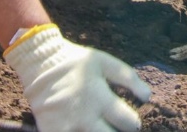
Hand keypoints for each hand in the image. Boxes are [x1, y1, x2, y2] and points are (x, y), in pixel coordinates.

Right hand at [4, 24, 150, 131]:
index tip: (130, 120)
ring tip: (100, 126)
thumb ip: (128, 77)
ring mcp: (66, 127)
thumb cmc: (75, 62)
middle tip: (115, 126)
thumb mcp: (104, 61)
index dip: (133, 123)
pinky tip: (84, 129)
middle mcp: (84, 116)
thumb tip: (148, 96)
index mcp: (99, 97)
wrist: (38, 63)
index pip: (128, 122)